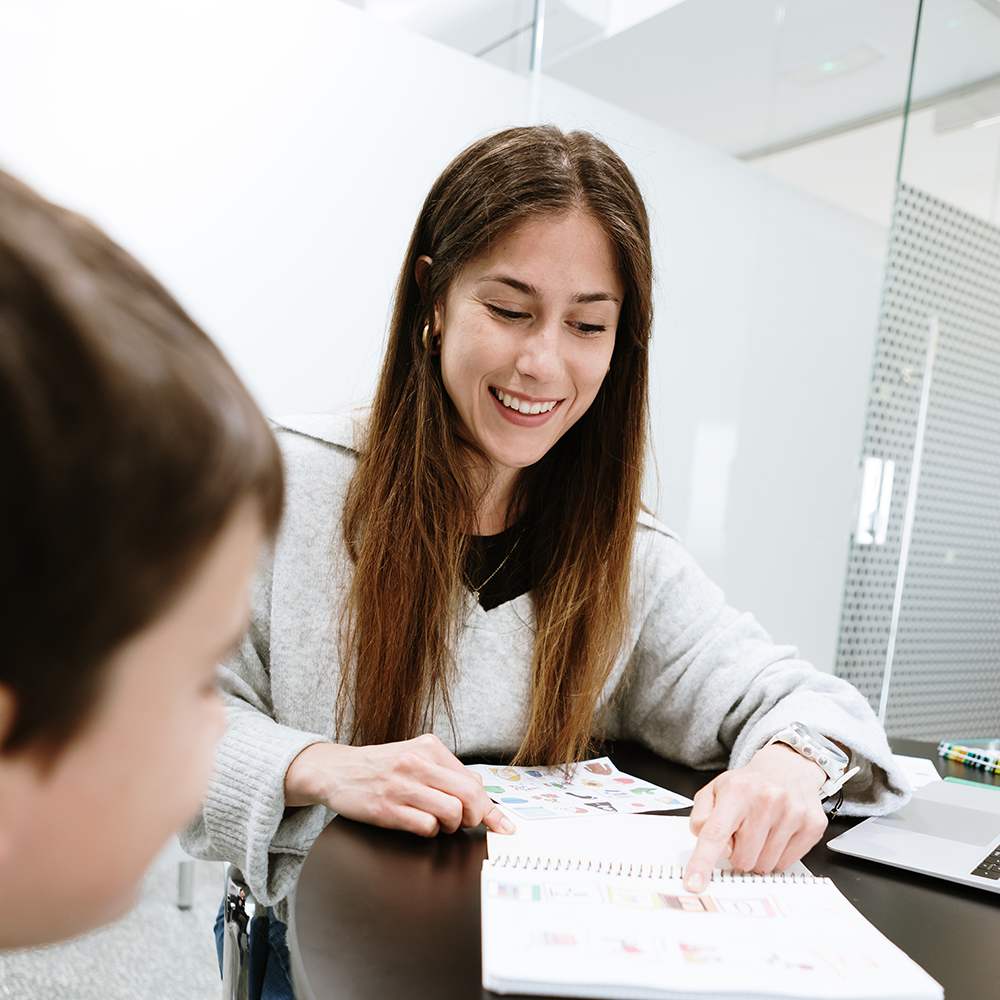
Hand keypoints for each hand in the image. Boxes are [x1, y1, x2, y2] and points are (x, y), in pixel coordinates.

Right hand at [284, 733, 514, 837]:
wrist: (335, 771)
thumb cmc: (379, 767)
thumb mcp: (414, 756)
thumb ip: (445, 771)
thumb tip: (480, 793)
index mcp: (429, 747)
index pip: (474, 780)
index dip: (489, 807)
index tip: (504, 824)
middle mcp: (418, 762)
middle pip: (470, 796)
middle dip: (476, 817)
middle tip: (466, 823)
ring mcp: (402, 785)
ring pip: (452, 813)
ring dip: (450, 826)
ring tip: (436, 821)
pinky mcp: (387, 808)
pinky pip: (426, 827)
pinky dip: (428, 832)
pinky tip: (417, 824)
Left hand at [683, 744, 828, 892]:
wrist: (788, 767)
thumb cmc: (748, 784)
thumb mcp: (715, 791)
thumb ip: (702, 817)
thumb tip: (704, 841)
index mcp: (737, 791)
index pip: (716, 833)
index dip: (703, 862)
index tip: (694, 884)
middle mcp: (767, 800)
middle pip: (742, 859)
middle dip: (738, 853)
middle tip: (743, 833)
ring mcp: (793, 813)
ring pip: (765, 865)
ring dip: (759, 855)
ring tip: (761, 830)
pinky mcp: (813, 825)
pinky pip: (786, 864)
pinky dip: (778, 855)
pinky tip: (778, 833)